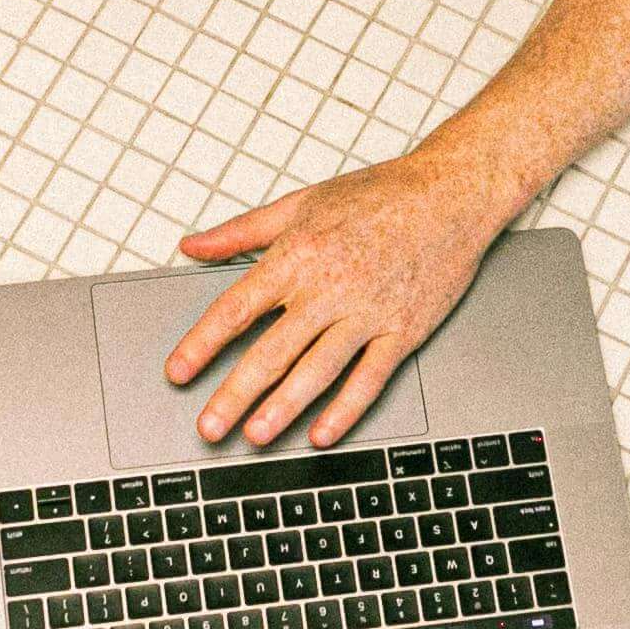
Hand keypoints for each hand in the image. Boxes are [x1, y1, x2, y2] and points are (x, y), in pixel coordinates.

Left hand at [170, 147, 514, 445]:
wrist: (451, 192)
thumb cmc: (380, 194)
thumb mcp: (301, 202)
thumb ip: (241, 231)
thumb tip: (192, 245)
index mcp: (298, 255)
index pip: (236, 308)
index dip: (202, 344)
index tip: (178, 372)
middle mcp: (329, 287)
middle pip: (272, 350)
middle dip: (235, 394)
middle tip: (209, 427)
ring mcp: (368, 312)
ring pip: (317, 370)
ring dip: (283, 408)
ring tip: (256, 435)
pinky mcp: (403, 329)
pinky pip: (370, 377)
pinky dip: (345, 409)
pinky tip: (322, 433)